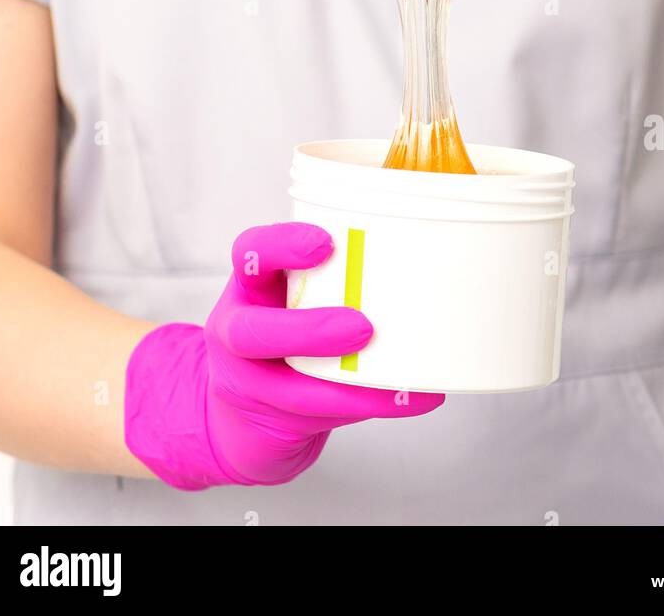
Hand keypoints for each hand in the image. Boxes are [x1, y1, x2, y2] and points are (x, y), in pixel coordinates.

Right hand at [124, 222, 442, 488]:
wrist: (246, 411)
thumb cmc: (286, 332)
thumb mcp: (296, 292)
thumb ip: (338, 275)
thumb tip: (424, 256)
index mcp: (251, 286)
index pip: (251, 253)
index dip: (282, 246)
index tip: (326, 243)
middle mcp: (238, 332)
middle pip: (254, 331)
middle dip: (309, 331)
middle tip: (362, 327)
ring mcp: (250, 384)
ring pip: (287, 389)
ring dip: (345, 385)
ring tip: (395, 378)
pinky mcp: (274, 420)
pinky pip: (320, 419)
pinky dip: (371, 406)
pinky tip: (410, 397)